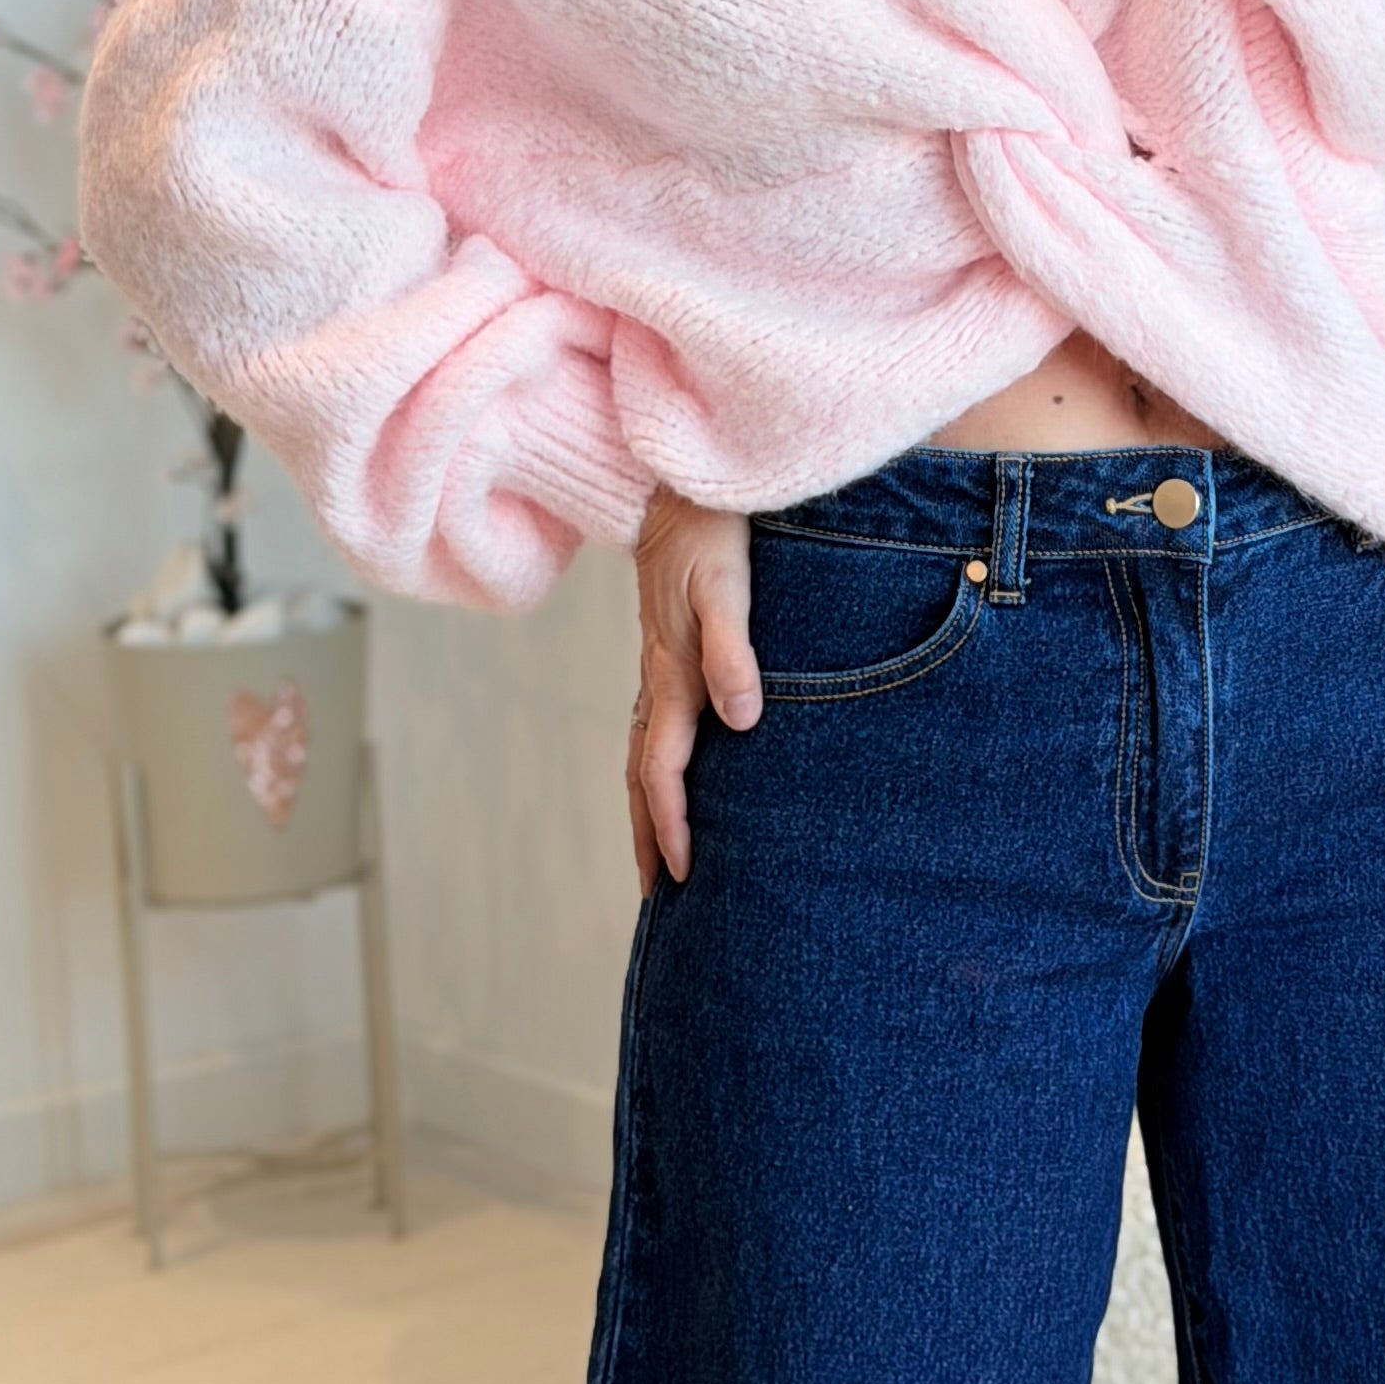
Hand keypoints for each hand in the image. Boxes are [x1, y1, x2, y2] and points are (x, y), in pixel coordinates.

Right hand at [628, 487, 757, 892]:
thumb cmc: (709, 534)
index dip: (671, 823)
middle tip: (656, 897)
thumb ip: (733, 653)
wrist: (677, 486)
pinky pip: (655, 729)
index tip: (680, 872)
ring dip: (647, 809)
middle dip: (647, 836)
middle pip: (643, 776)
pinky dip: (656, 769)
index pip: (663, 770)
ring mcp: (658, 669)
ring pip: (644, 755)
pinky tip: (674, 778)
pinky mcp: (667, 654)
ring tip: (656, 855)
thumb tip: (741, 721)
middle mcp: (658, 681)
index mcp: (670, 675)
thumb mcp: (725, 588)